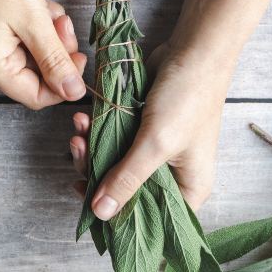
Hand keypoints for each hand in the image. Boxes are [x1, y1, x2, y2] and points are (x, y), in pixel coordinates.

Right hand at [0, 0, 86, 108]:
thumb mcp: (33, 21)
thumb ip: (55, 60)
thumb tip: (74, 93)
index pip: (36, 97)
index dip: (63, 83)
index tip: (80, 58)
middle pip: (38, 75)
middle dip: (58, 51)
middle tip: (63, 25)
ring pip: (38, 54)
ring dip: (52, 35)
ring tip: (50, 11)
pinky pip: (31, 37)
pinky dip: (43, 23)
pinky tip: (41, 4)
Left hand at [70, 42, 234, 219]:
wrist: (194, 51)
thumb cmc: (187, 99)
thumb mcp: (157, 144)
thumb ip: (126, 179)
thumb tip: (100, 214)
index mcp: (189, 190)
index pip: (150, 221)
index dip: (118, 219)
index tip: (87, 203)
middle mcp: (173, 177)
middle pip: (125, 194)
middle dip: (96, 174)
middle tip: (77, 150)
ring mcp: (156, 154)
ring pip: (114, 167)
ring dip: (90, 149)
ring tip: (78, 128)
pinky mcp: (142, 133)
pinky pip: (112, 143)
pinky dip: (96, 133)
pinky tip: (84, 119)